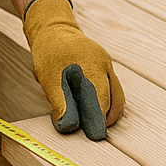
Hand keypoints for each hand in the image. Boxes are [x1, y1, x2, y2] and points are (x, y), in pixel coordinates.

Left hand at [23, 0, 123, 139]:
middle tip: (95, 133)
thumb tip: (68, 126)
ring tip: (96, 125)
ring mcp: (106, 64)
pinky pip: (111, 86)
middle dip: (107, 118)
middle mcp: (105, 65)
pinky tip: (93, 108)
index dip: (99, 119)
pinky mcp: (103, 66)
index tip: (95, 136)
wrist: (53, 29)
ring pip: (116, 93)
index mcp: (93, 66)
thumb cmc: (49, 52)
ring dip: (108, 110)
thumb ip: (60, 102)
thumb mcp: (48, 78)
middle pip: (116, 98)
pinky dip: (105, 100)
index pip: (103, 99)